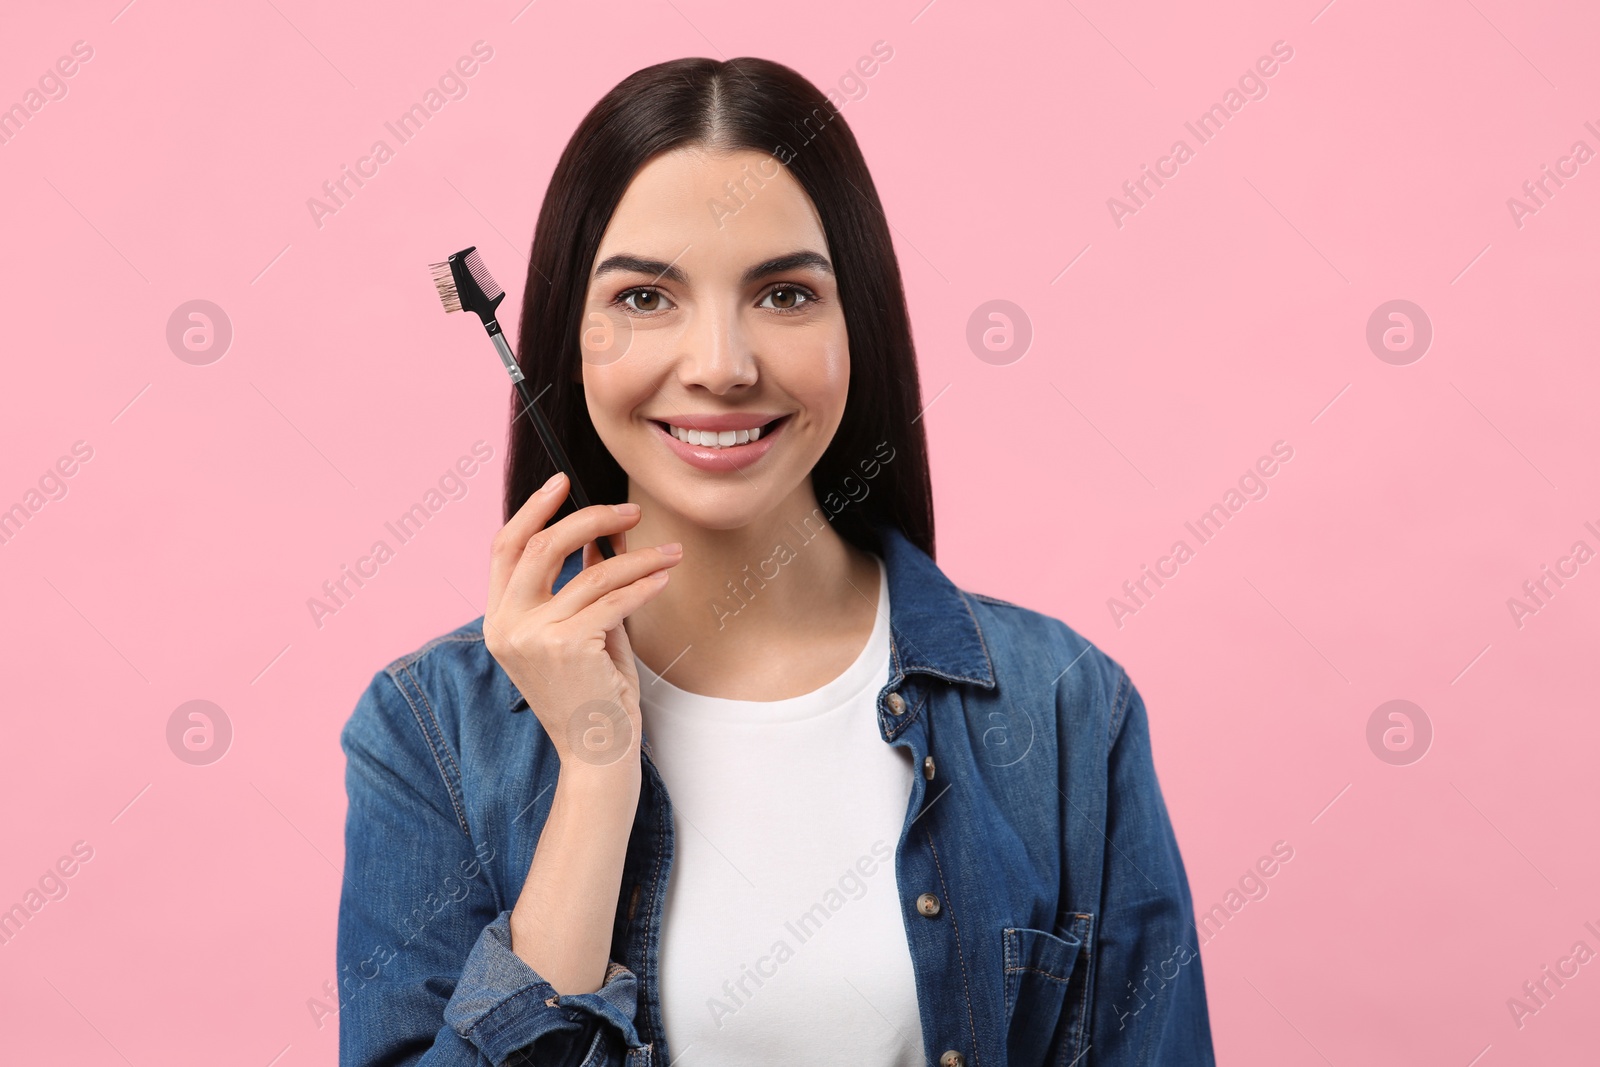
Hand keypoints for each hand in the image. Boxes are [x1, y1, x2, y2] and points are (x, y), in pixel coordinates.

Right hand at [483, 472, 681, 775]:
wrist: (596, 755)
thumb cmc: (592, 695)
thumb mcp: (580, 632)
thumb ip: (581, 586)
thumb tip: (602, 537)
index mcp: (498, 619)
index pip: (505, 547)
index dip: (533, 509)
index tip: (563, 484)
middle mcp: (506, 625)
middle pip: (542, 545)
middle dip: (590, 518)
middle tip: (631, 510)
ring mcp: (532, 635)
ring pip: (591, 573)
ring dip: (638, 557)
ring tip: (670, 552)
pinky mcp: (566, 646)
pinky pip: (613, 599)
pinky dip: (643, 583)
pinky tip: (664, 577)